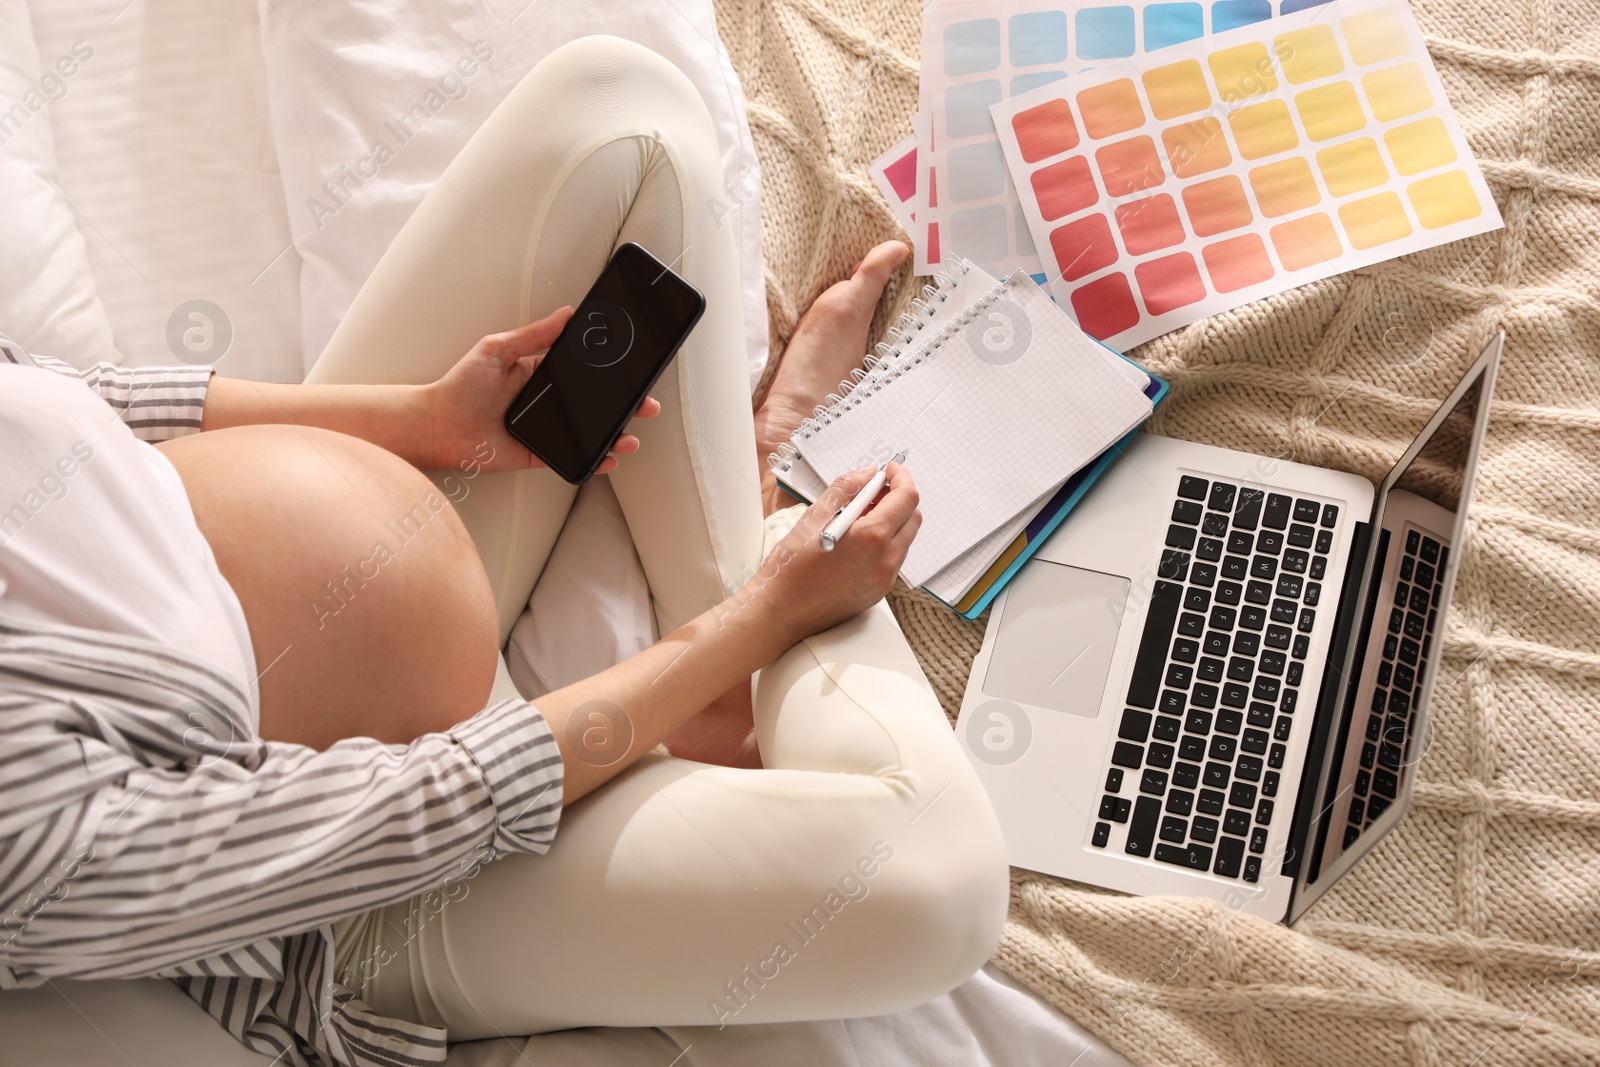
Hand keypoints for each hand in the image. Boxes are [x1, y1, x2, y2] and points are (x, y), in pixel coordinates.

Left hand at [418, 307, 662, 474]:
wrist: (438, 424)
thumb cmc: (460, 385)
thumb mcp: (497, 349)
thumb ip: (533, 335)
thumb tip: (566, 314)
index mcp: (542, 374)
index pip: (585, 372)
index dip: (611, 373)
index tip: (635, 369)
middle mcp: (550, 402)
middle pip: (597, 405)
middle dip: (626, 406)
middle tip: (646, 404)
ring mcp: (547, 429)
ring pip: (590, 434)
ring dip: (615, 435)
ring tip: (629, 436)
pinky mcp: (539, 453)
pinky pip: (572, 459)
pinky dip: (593, 461)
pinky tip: (608, 458)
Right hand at [746, 462, 920, 643]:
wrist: (780, 611)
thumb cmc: (790, 568)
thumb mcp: (814, 517)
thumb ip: (845, 488)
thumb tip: (866, 474)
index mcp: (872, 538)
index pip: (907, 497)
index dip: (901, 477)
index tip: (889, 470)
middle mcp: (886, 561)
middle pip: (913, 517)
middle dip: (898, 498)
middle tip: (872, 492)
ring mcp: (885, 580)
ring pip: (904, 539)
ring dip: (891, 521)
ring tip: (859, 517)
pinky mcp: (878, 592)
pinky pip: (893, 560)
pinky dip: (884, 543)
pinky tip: (857, 541)